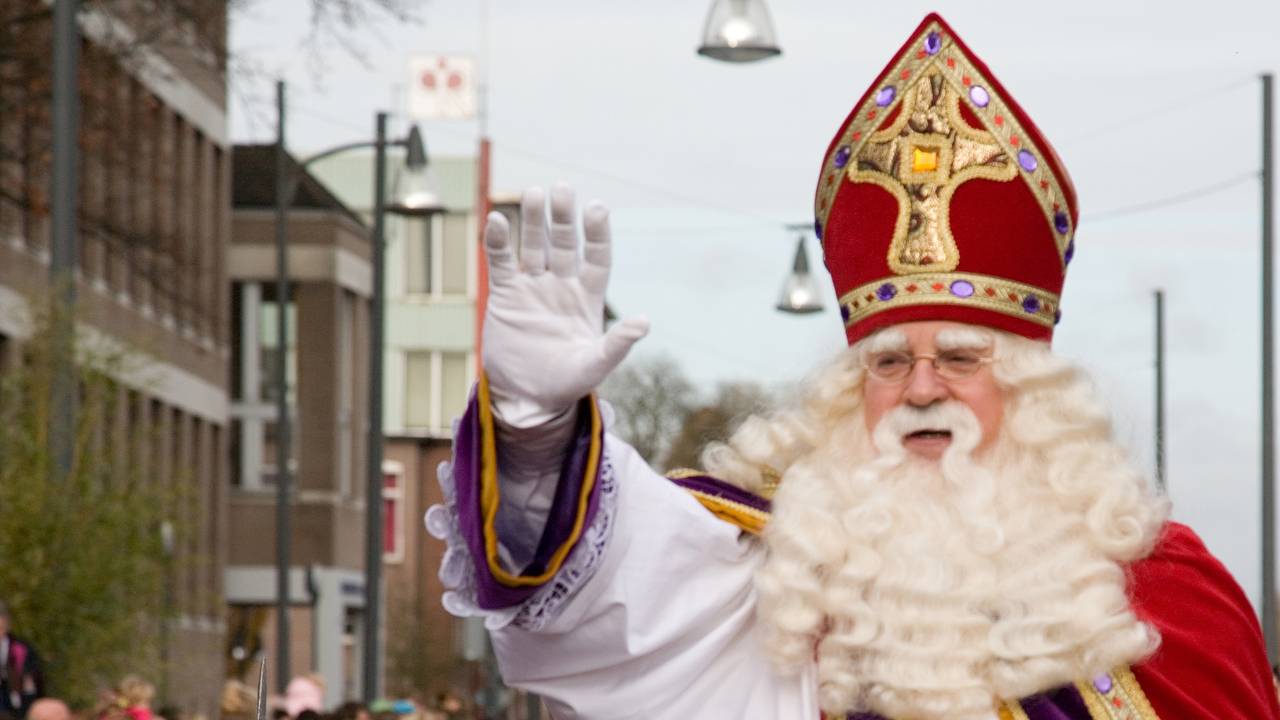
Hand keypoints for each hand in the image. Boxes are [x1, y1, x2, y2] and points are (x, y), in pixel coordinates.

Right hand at [482, 184, 649, 427]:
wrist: (527, 398)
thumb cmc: (567, 383)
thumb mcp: (595, 366)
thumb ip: (617, 344)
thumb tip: (644, 322)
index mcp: (589, 296)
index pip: (597, 257)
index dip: (597, 233)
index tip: (597, 209)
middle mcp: (562, 284)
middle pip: (564, 243)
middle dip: (564, 217)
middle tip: (562, 188)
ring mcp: (533, 286)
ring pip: (534, 245)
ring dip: (533, 219)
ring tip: (534, 192)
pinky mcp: (505, 294)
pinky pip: (501, 262)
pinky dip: (499, 242)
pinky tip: (498, 219)